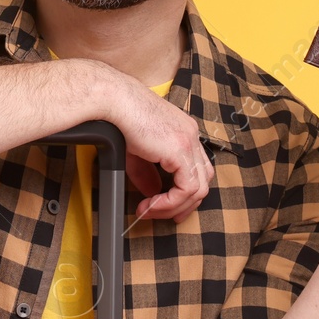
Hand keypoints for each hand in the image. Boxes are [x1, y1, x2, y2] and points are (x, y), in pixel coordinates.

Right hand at [98, 70, 214, 221]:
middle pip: (203, 180)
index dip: (187, 191)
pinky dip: (170, 202)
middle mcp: (191, 136)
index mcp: (184, 131)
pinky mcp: (181, 151)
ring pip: (198, 189)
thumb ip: (147, 173)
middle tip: (168, 216)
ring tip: (151, 211)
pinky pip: (186, 188)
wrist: (115, 102)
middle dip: (186, 204)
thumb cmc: (120, 118)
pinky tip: (152, 204)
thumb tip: (152, 192)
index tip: (170, 204)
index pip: (198, 167)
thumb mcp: (136, 152)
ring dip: (175, 206)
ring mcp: (189, 143)